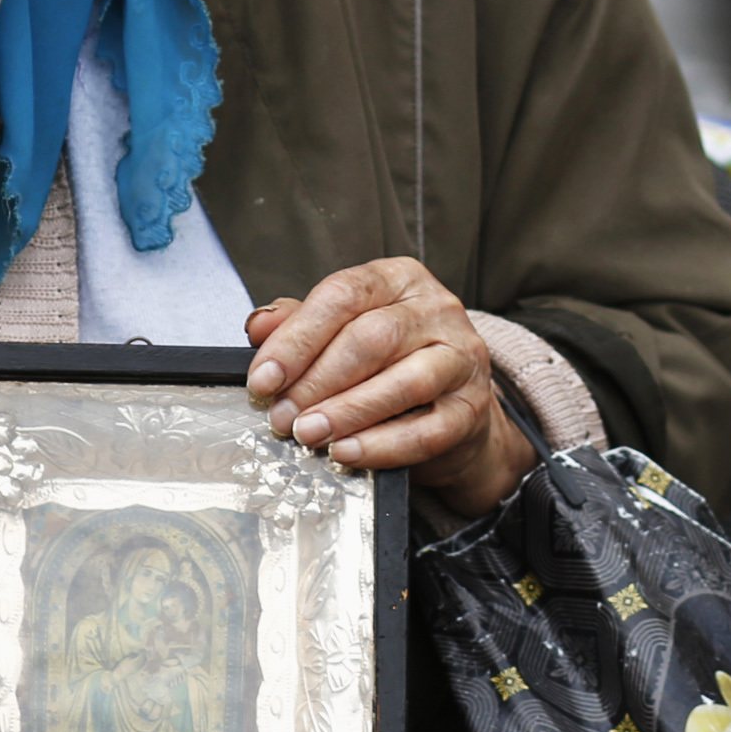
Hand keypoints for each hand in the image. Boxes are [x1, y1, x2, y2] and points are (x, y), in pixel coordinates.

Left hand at [244, 260, 533, 511]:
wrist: (453, 409)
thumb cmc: (390, 362)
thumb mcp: (343, 331)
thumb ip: (301, 324)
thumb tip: (259, 325)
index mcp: (399, 278)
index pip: (343, 294)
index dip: (298, 338)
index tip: (264, 377)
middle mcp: (437, 309)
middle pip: (373, 338)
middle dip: (318, 381)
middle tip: (282, 416)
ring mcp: (462, 357)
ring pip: (406, 381)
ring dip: (348, 411)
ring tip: (308, 434)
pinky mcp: (472, 410)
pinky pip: (427, 431)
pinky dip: (381, 446)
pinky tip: (346, 453)